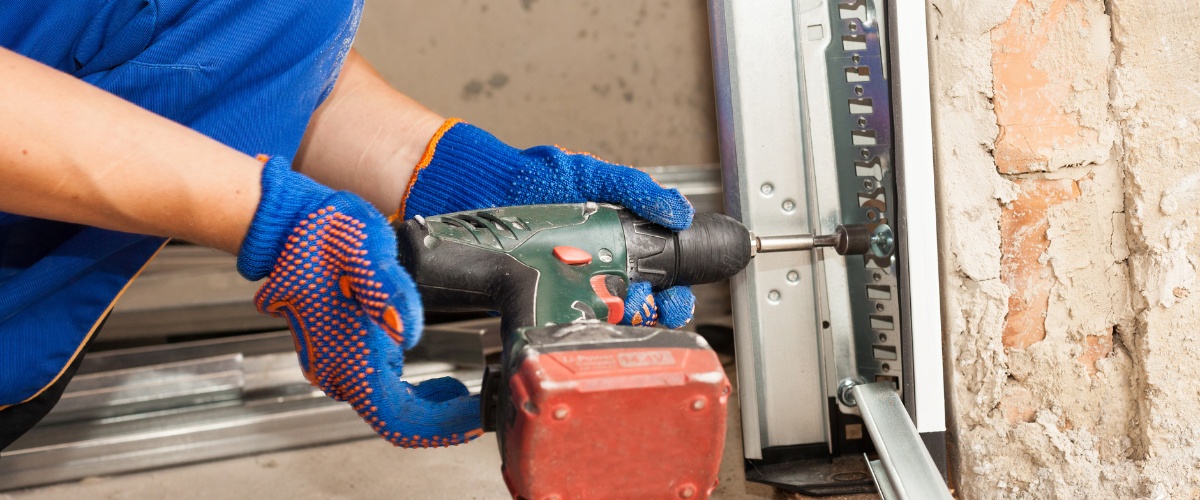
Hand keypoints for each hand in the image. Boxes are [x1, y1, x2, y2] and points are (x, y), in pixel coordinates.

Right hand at [238, 157, 481, 446]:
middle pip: (396, 421)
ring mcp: (336, 365)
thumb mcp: (364, 248)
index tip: (475, 417)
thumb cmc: (326, 234)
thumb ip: (386, 289)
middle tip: (481, 405)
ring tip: (466, 395)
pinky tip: (438, 382)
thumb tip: (405, 330)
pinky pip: (381, 391)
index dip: (440, 427)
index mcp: (345, 356)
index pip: (397, 418)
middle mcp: (337, 370)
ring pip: (389, 409)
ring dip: (429, 410)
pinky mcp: (341, 355)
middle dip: (441, 421)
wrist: (290, 226)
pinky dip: (414, 397)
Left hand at [400, 119, 696, 327]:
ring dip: (619, 327)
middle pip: (639, 309)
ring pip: (605, 323)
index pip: (659, 277)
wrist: (471, 188)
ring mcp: (565, 289)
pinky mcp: (536, 302)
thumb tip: (679, 210)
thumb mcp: (590, 175)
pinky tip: (583, 328)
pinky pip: (563, 327)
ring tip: (619, 317)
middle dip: (653, 316)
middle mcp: (594, 270)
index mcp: (616, 243)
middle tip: (650, 310)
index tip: (677, 296)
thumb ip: (633, 188)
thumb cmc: (528, 176)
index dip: (674, 293)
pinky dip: (577, 333)